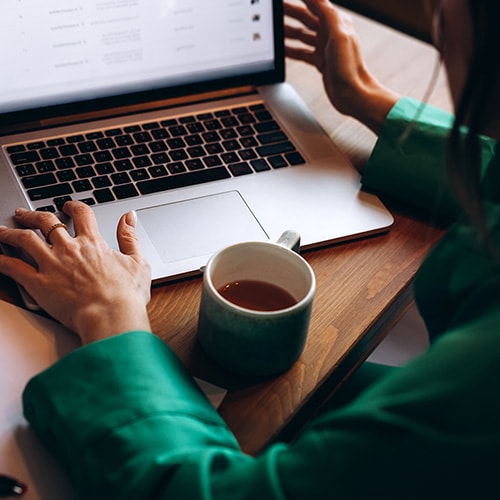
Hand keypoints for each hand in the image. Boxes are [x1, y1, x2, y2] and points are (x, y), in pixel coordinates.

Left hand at [0, 201, 151, 344]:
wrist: (111, 316)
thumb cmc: (126, 295)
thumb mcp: (138, 262)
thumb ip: (130, 237)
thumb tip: (130, 216)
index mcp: (93, 243)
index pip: (81, 214)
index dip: (72, 206)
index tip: (67, 205)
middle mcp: (69, 249)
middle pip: (46, 222)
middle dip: (33, 214)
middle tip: (25, 213)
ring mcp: (51, 264)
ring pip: (24, 239)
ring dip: (10, 232)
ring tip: (3, 230)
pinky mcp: (38, 283)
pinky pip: (13, 267)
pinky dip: (1, 261)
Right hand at [284, 0, 399, 131]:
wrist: (352, 94)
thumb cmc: (349, 67)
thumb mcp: (339, 35)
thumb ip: (328, 14)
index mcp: (335, 23)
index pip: (315, 3)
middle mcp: (330, 33)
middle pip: (305, 18)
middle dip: (290, 11)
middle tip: (275, 8)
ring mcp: (324, 48)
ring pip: (302, 35)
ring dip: (287, 31)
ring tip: (274, 29)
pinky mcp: (320, 61)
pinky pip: (302, 52)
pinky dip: (291, 50)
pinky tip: (282, 50)